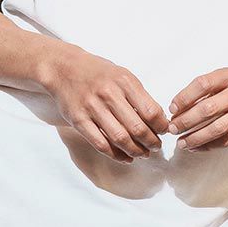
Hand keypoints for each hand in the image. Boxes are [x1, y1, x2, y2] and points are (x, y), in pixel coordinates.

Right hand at [41, 47, 168, 160]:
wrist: (63, 69)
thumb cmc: (97, 73)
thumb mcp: (122, 75)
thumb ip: (138, 95)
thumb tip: (157, 120)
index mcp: (124, 81)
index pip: (150, 111)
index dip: (161, 126)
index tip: (164, 131)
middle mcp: (108, 94)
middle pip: (137, 128)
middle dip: (151, 142)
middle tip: (156, 146)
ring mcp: (92, 108)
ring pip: (120, 138)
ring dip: (136, 151)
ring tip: (143, 154)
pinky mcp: (79, 120)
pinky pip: (101, 144)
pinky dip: (116, 155)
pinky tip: (126, 157)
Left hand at [167, 69, 227, 148]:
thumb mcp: (226, 80)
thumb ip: (205, 90)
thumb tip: (177, 109)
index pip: (203, 84)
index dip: (184, 97)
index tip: (172, 109)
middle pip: (208, 109)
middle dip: (186, 121)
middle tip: (173, 128)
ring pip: (218, 128)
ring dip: (196, 137)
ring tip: (182, 143)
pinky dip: (210, 145)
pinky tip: (198, 147)